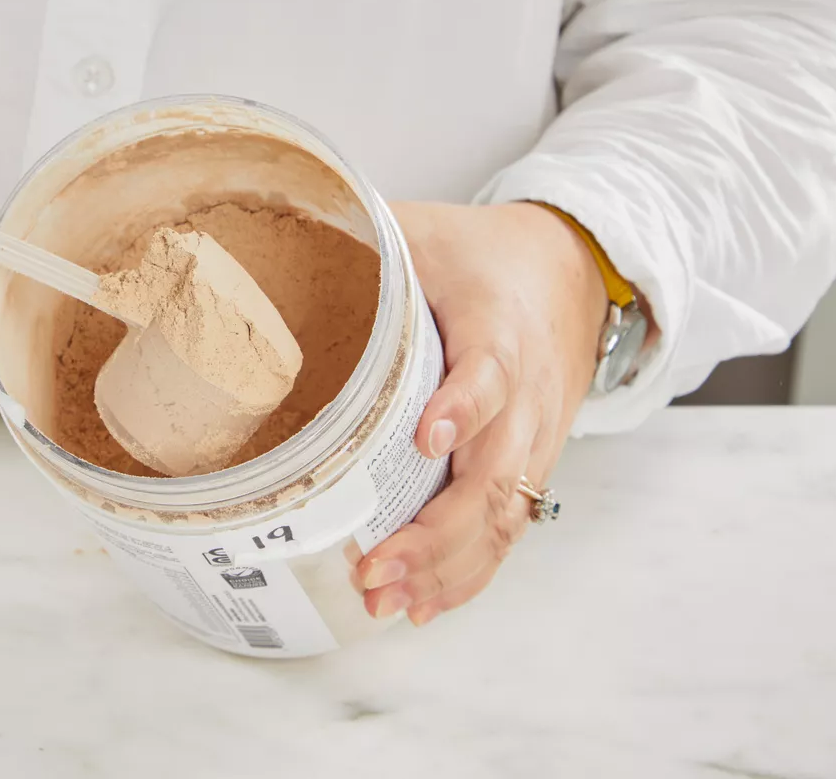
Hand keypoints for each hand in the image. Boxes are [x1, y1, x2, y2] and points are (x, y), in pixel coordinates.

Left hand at [349, 202, 605, 624]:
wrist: (571, 270)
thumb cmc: (482, 255)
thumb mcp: (422, 229)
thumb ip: (357, 235)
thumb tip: (264, 237)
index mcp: (498, 327)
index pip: (491, 370)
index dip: (464, 406)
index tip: (426, 436)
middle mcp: (527, 393)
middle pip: (496, 472)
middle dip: (436, 530)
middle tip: (373, 566)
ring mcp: (536, 436)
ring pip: (506, 515)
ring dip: (447, 566)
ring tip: (386, 601)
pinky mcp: (533, 463)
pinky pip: (510, 529)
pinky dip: (470, 573)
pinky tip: (422, 606)